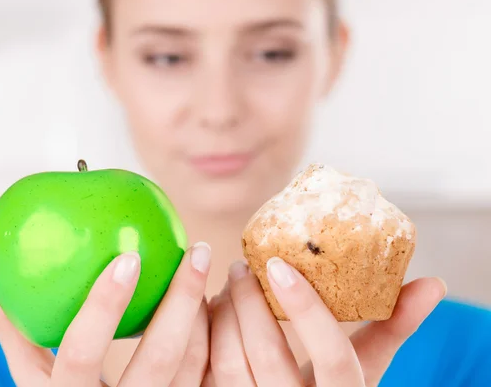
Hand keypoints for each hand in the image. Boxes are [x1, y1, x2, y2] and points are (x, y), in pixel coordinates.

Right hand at [0, 242, 211, 386]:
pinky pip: (206, 371)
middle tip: (197, 249)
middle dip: (181, 299)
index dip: (103, 307)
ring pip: (191, 363)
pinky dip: (211, 331)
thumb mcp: (28, 375)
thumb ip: (10, 325)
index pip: (81, 354)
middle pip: (159, 358)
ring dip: (204, 311)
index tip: (128, 258)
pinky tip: (211, 299)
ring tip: (206, 266)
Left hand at [206, 258, 445, 386]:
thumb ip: (393, 328)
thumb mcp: (366, 368)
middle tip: (241, 267)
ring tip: (226, 287)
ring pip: (229, 363)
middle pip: (267, 356)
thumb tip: (432, 284)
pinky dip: (205, 336)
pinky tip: (209, 311)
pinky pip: (206, 372)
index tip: (279, 264)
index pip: (334, 359)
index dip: (308, 312)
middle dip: (249, 303)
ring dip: (222, 316)